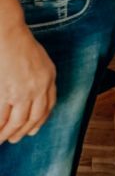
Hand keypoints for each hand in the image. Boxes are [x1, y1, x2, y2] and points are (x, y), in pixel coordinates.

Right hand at [0, 25, 56, 143]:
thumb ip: (41, 78)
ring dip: (7, 134)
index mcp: (49, 79)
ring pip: (16, 122)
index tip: (33, 129)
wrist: (8, 35)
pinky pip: (1, 117)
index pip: (48, 106)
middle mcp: (39, 88)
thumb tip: (35, 93)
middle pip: (33, 117)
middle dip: (23, 131)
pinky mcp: (5, 93)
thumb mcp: (41, 60)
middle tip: (14, 139)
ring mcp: (22, 92)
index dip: (40, 121)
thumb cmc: (19, 44)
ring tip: (1, 140)